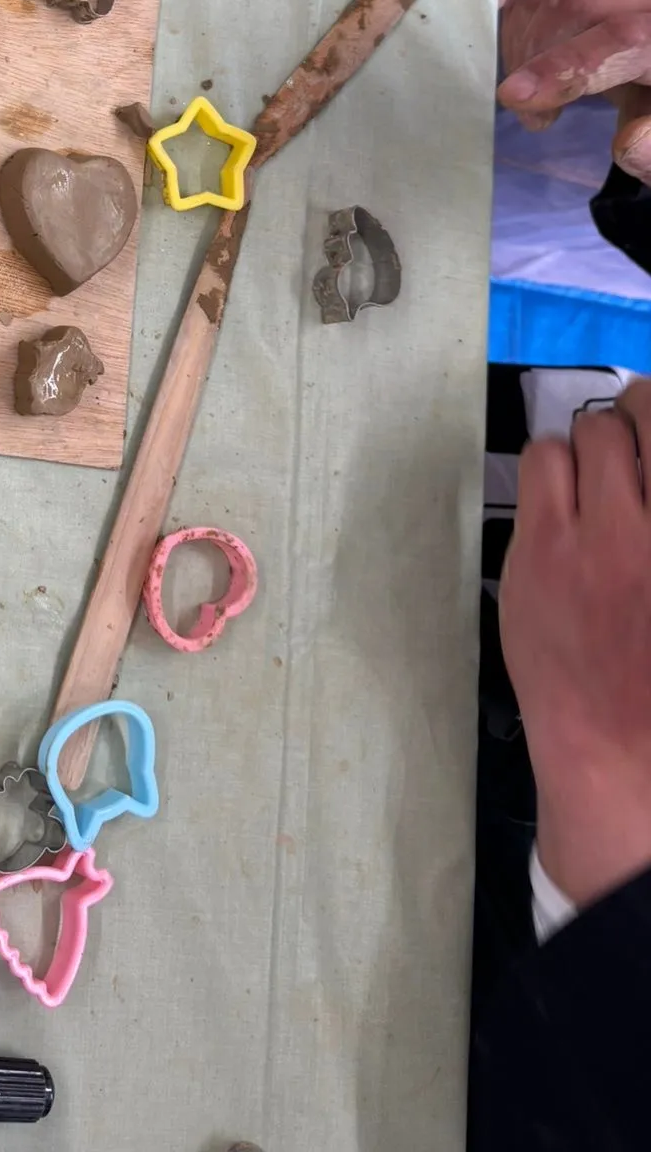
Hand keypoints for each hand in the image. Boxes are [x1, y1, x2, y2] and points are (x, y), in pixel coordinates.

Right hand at [497, 0, 650, 180]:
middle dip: (534, 57)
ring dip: (523, 45)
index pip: (623, 37)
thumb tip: (627, 146)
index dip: (565, 65)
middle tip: (534, 115)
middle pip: (575, 1)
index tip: (516, 96)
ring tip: (535, 95)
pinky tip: (532, 62)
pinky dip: (521, 26)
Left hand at [500, 382, 650, 907]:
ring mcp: (589, 541)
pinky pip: (539, 470)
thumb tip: (646, 480)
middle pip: (645, 412)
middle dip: (643, 419)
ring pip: (584, 434)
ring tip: (603, 480)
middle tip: (641, 443)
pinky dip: (555, 476)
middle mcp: (645, 535)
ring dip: (595, 446)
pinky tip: (569, 510)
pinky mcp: (534, 554)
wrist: (621, 761)